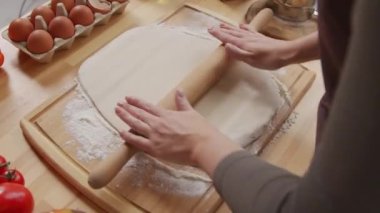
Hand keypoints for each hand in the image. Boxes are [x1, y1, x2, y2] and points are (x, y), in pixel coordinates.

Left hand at [115, 90, 240, 169]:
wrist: (203, 145)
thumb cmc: (200, 130)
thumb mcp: (191, 112)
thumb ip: (182, 102)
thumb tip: (180, 91)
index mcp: (166, 115)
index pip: (147, 106)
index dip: (136, 102)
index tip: (128, 98)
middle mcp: (158, 124)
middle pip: (138, 114)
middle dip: (127, 108)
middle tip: (118, 104)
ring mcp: (155, 136)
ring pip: (135, 125)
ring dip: (125, 118)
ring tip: (117, 112)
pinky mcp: (155, 149)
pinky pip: (137, 142)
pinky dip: (128, 136)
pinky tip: (121, 132)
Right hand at [208, 23, 295, 69]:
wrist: (286, 53)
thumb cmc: (268, 59)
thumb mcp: (251, 60)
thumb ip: (238, 53)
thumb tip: (226, 46)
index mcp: (243, 44)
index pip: (227, 38)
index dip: (218, 34)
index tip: (209, 30)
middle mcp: (247, 39)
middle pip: (231, 33)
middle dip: (221, 30)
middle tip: (212, 27)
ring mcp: (254, 37)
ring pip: (238, 31)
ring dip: (230, 28)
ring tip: (222, 25)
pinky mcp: (260, 38)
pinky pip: (249, 31)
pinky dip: (243, 28)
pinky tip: (242, 25)